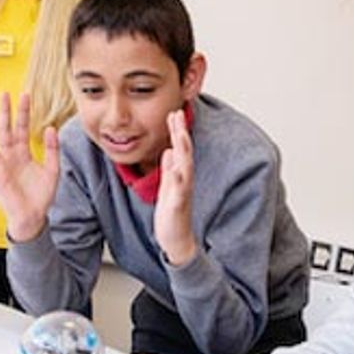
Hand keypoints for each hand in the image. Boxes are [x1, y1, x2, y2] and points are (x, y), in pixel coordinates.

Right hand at [0, 92, 59, 241]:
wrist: (33, 216)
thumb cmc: (41, 194)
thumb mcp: (53, 170)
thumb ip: (53, 150)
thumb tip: (52, 128)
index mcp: (23, 152)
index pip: (22, 127)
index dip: (24, 112)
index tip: (25, 94)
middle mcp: (10, 156)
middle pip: (5, 130)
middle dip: (5, 113)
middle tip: (4, 94)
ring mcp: (1, 168)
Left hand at [154, 109, 195, 266]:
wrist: (177, 240)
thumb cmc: (172, 215)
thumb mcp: (168, 187)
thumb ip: (169, 169)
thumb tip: (169, 152)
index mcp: (179, 175)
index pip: (179, 149)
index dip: (176, 131)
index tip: (173, 113)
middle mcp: (183, 181)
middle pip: (184, 153)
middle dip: (181, 133)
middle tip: (177, 115)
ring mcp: (182, 192)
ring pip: (184, 167)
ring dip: (183, 151)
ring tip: (180, 135)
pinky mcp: (177, 205)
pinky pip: (179, 190)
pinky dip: (178, 179)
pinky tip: (176, 169)